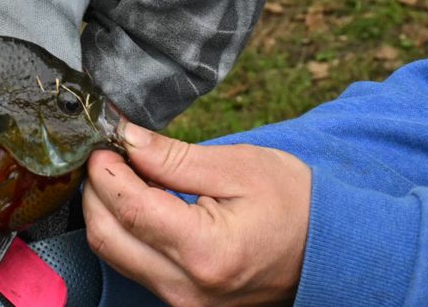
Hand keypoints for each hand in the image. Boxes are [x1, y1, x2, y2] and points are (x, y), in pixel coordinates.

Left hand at [83, 123, 310, 306]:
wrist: (331, 251)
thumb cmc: (294, 205)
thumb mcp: (237, 167)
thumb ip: (173, 157)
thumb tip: (125, 137)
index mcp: (206, 251)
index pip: (128, 207)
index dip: (105, 169)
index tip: (103, 140)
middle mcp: (188, 288)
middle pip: (107, 235)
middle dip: (96, 188)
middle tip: (109, 152)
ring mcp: (184, 302)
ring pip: (113, 252)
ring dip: (106, 209)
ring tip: (125, 172)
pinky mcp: (183, 302)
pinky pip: (133, 263)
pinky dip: (124, 229)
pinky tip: (139, 199)